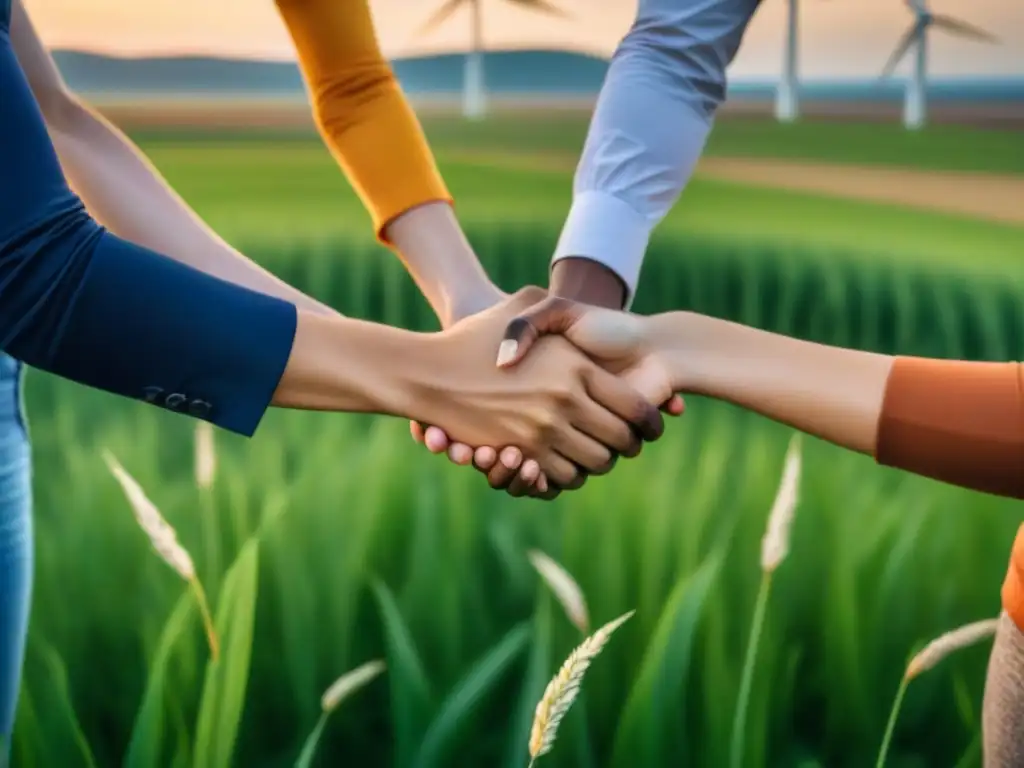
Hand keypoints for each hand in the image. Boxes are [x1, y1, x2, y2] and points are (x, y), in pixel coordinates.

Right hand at [413, 288, 664, 488]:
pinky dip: (570, 475)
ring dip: (600, 462)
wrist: (428, 373)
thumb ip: (549, 307)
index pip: (634, 405)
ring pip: (595, 461)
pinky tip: (567, 464)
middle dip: (629, 446)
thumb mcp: (516, 308)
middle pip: (620, 439)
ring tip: (599, 454)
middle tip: (628, 445)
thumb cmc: (471, 337)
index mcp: (576, 367)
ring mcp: (544, 428)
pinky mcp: (522, 451)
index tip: (651, 426)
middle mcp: (565, 399)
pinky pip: (563, 475)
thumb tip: (577, 318)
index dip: (650, 420)